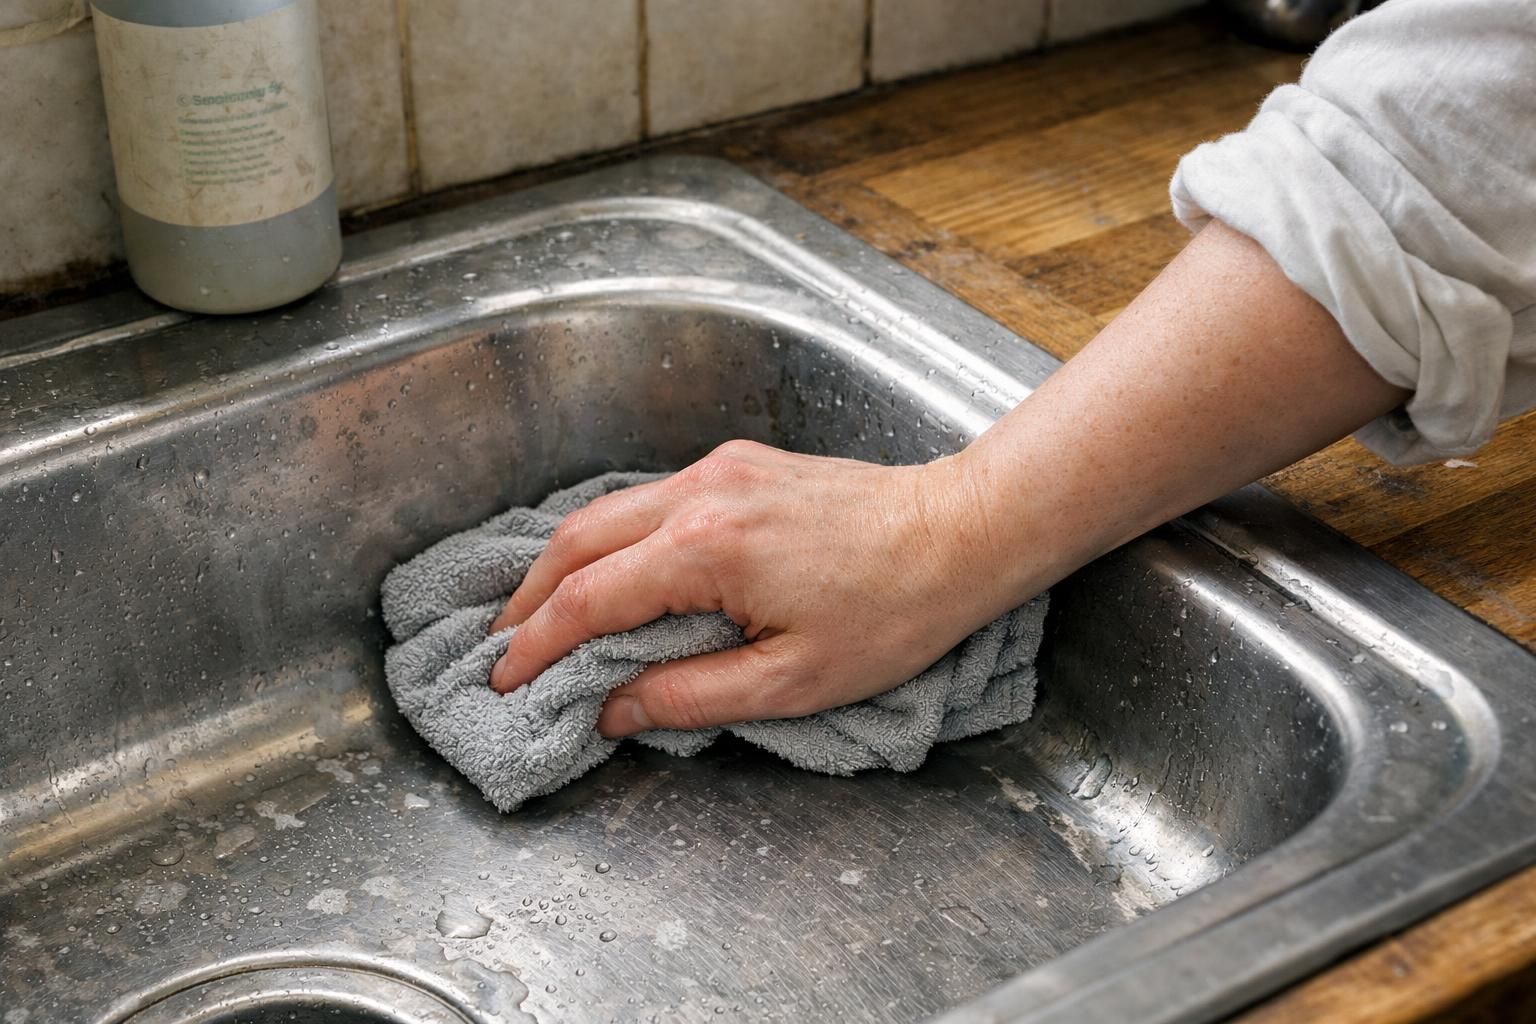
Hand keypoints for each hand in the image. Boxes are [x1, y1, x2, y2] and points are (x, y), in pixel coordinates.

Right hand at [487, 441, 1018, 738]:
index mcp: (708, 550)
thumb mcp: (792, 680)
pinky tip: (608, 570)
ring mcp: (719, 471)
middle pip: (578, 540)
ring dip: (565, 563)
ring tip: (541, 614)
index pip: (589, 600)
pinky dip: (610, 537)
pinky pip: (649, 498)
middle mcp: (700, 494)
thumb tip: (613, 709)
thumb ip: (690, 695)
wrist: (960, 533)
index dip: (537, 644)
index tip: (505, 680)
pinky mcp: (739, 465)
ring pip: (608, 511)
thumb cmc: (893, 611)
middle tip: (503, 646)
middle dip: (529, 596)